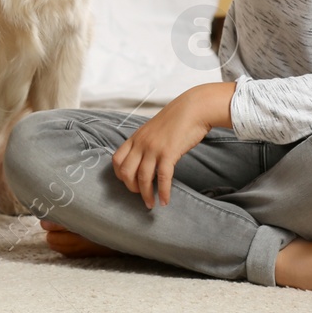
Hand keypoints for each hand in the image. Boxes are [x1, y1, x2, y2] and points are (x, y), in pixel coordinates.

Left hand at [111, 87, 221, 208]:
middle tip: (141, 195)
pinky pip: (162, 178)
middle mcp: (141, 143)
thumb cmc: (177, 120)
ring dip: (146, 195)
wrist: (194, 108)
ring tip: (151, 204)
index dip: (120, 175)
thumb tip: (144, 159)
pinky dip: (163, 192)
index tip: (129, 183)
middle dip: (131, 188)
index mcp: (136, 137)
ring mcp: (154, 148)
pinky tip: (165, 201)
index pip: (116, 160)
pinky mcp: (169, 153)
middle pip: (125, 172)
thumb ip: (146, 143)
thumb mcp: (153, 129)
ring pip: (142, 178)